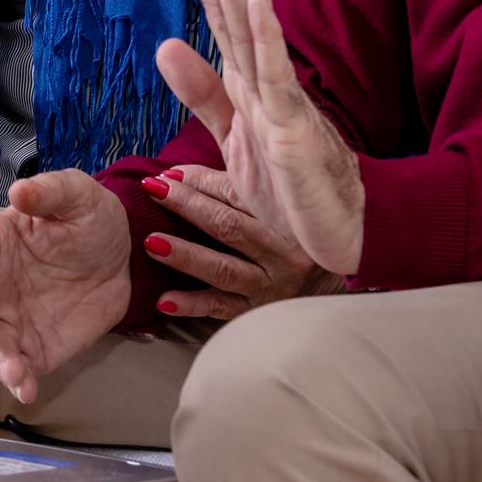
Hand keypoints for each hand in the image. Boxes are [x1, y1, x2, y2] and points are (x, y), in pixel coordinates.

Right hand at [0, 170, 132, 404]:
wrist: (127, 257)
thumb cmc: (92, 218)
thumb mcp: (78, 194)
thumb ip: (49, 192)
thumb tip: (18, 191)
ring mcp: (12, 319)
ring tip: (13, 370)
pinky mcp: (34, 347)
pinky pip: (19, 367)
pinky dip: (19, 381)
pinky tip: (27, 390)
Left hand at [138, 163, 339, 319]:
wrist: (329, 288)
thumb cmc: (292, 237)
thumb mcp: (273, 206)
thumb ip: (234, 185)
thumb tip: (182, 169)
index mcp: (287, 218)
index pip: (239, 196)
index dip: (200, 182)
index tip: (167, 174)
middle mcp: (283, 253)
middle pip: (230, 227)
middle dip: (189, 206)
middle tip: (154, 190)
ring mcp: (270, 285)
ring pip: (224, 269)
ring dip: (186, 255)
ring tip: (152, 242)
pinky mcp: (256, 312)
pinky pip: (221, 308)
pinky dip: (191, 305)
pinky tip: (164, 300)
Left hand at [154, 0, 365, 276]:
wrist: (339, 235)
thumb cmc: (293, 187)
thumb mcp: (233, 137)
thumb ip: (203, 93)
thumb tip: (165, 44)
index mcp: (247, 79)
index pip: (218, 14)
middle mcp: (264, 79)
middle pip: (230, 9)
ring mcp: (281, 98)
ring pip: (249, 32)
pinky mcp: (293, 125)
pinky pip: (277, 75)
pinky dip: (267, 36)